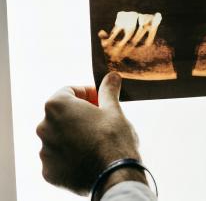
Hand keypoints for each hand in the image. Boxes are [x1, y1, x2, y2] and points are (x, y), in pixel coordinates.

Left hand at [37, 73, 144, 195]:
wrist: (114, 175)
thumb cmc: (114, 139)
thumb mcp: (114, 110)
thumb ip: (108, 91)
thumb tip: (112, 77)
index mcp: (57, 106)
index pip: (69, 91)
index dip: (87, 93)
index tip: (101, 100)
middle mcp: (44, 127)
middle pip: (62, 114)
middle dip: (80, 115)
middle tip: (102, 120)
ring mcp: (44, 151)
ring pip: (60, 137)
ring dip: (75, 135)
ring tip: (97, 142)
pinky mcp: (49, 171)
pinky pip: (59, 158)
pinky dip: (71, 155)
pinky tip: (89, 157)